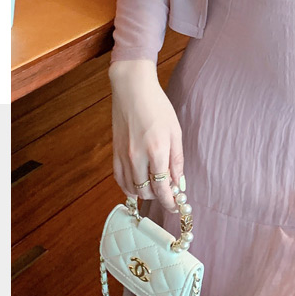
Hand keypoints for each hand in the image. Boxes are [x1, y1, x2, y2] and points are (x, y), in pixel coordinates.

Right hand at [110, 62, 184, 213]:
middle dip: (160, 197)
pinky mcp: (115, 153)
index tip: (177, 206)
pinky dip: (129, 188)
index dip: (170, 202)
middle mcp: (138, 157)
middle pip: (148, 192)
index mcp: (157, 151)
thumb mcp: (175, 131)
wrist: (132, 90)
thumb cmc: (157, 107)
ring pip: (133, 189)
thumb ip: (177, 160)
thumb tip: (178, 183)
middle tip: (169, 193)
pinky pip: (120, 180)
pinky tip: (139, 185)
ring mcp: (124, 156)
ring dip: (146, 194)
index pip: (163, 188)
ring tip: (156, 188)